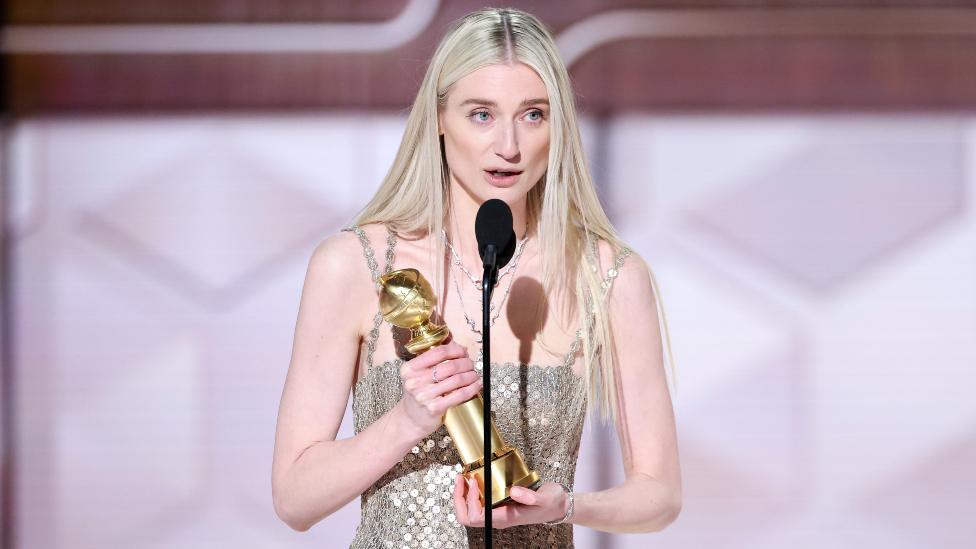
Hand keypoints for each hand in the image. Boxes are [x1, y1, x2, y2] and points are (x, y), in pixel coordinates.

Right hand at [397, 341, 482, 436]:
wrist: (410, 419)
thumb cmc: (418, 394)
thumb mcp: (418, 375)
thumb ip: (434, 360)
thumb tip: (460, 348)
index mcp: (410, 368)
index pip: (439, 352)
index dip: (456, 350)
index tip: (463, 352)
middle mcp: (415, 381)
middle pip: (450, 365)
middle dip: (466, 363)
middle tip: (471, 365)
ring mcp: (424, 395)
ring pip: (457, 379)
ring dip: (471, 375)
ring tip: (474, 375)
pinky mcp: (434, 408)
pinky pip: (460, 394)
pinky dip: (472, 388)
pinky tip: (476, 385)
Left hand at [453, 476, 568, 528]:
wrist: (559, 506)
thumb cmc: (552, 503)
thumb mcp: (545, 498)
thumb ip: (531, 496)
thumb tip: (514, 491)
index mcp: (505, 518)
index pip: (476, 518)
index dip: (470, 501)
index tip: (473, 482)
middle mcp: (498, 518)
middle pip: (467, 517)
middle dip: (459, 498)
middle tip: (461, 478)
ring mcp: (497, 513)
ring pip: (470, 512)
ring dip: (462, 496)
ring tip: (464, 477)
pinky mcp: (498, 506)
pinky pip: (478, 505)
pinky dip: (470, 493)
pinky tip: (474, 480)